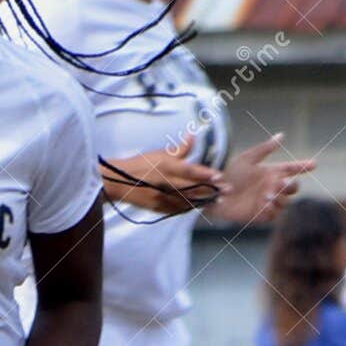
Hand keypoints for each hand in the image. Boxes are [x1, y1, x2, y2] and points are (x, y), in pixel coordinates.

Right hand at [107, 134, 227, 214]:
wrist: (118, 182)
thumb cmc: (140, 165)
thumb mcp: (160, 153)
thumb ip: (180, 149)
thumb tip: (194, 136)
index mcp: (165, 166)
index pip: (190, 170)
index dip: (206, 174)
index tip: (220, 176)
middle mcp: (165, 182)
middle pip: (193, 188)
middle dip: (211, 190)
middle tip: (226, 190)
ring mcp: (162, 197)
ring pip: (188, 201)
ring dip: (204, 201)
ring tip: (217, 199)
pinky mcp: (159, 208)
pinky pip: (178, 209)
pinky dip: (190, 207)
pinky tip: (200, 206)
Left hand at [212, 135, 316, 225]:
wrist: (214, 192)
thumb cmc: (229, 173)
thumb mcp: (247, 159)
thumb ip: (265, 149)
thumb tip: (281, 135)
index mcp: (271, 172)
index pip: (292, 169)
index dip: (303, 167)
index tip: (314, 163)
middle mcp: (272, 187)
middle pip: (292, 187)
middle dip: (290, 185)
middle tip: (281, 182)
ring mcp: (268, 202)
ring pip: (284, 202)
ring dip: (279, 197)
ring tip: (268, 193)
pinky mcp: (260, 216)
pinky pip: (272, 215)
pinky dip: (271, 209)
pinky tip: (265, 204)